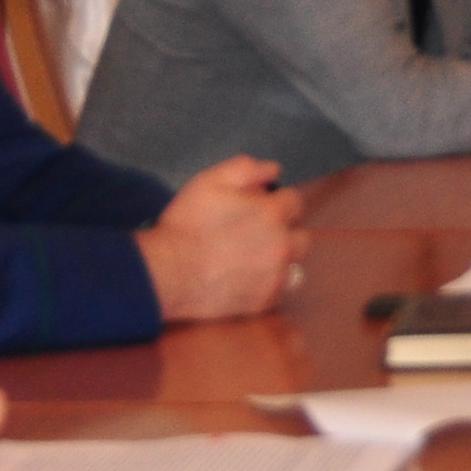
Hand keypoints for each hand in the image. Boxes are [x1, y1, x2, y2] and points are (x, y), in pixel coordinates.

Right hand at [137, 155, 305, 322]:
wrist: (168, 272)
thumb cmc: (187, 225)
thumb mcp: (211, 181)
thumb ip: (247, 169)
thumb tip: (273, 170)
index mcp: (272, 213)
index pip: (295, 202)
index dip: (277, 203)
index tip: (259, 209)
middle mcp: (282, 245)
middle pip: (301, 237)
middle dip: (284, 233)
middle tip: (256, 236)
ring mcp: (276, 277)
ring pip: (295, 267)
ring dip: (282, 262)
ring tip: (254, 261)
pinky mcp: (264, 302)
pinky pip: (279, 292)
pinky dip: (269, 286)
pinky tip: (246, 280)